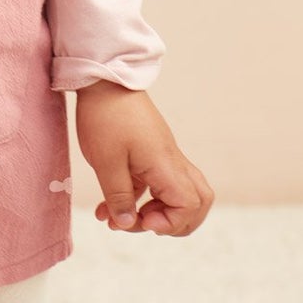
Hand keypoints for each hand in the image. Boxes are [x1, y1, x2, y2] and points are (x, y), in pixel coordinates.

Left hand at [74, 80, 213, 235]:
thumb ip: (118, 197)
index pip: (190, 205)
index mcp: (165, 164)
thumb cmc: (105, 116)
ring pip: (178, 193)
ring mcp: (163, 156)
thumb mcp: (106, 162)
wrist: (104, 79)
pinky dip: (138, 199)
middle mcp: (171, 161)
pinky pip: (156, 183)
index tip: (143, 220)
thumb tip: (127, 223)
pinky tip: (109, 205)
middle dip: (174, 223)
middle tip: (143, 222)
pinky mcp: (151, 152)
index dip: (170, 223)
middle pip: (197, 201)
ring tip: (121, 217)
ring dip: (154, 212)